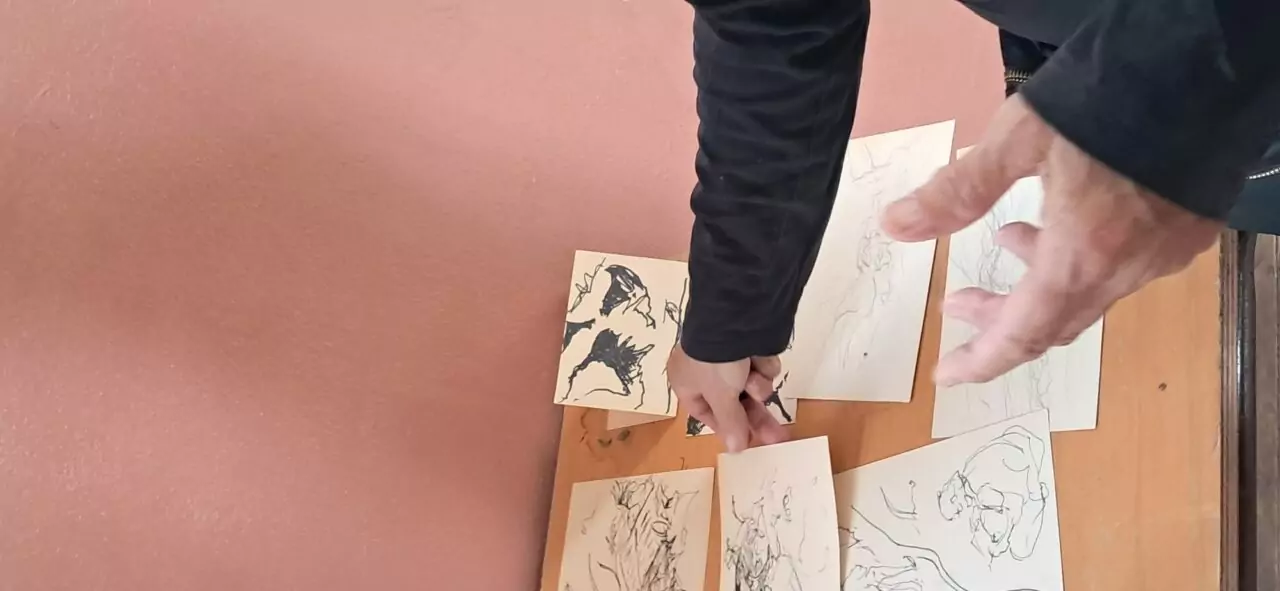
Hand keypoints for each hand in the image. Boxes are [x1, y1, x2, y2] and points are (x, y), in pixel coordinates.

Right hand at [666, 345, 787, 451]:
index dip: (727, 427)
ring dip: (757, 385)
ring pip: (751, 385)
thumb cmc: (715, 362)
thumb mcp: (721, 397)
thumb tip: (735, 450)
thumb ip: (730, 424)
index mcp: (686, 381)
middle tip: (778, 437)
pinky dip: (763, 365)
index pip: (706, 412)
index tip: (747, 442)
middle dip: (755, 416)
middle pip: (734, 402)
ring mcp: (729, 356)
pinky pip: (761, 366)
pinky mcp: (750, 345)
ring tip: (755, 378)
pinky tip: (759, 358)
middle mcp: (705, 369)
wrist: (734, 317)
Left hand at [881, 95, 1221, 384]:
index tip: (945, 374)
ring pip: (1090, 292)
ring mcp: (1163, 254)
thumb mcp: (1018, 139)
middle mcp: (1126, 269)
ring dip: (1040, 281)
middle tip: (955, 301)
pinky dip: (1082, 259)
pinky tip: (1066, 219)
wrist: (1205, 68)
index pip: (1023, 334)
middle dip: (1000, 317)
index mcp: (1081, 256)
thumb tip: (894, 226)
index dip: (980, 360)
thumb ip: (958, 191)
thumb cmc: (1103, 100)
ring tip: (1006, 239)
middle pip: (1054, 320)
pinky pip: (1124, 268)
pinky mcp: (1187, 233)